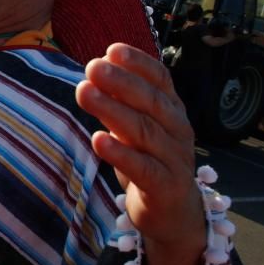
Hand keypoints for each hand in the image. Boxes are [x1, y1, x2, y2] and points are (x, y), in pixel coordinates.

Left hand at [75, 44, 204, 255]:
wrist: (174, 215)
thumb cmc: (150, 162)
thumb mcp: (136, 128)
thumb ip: (120, 102)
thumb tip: (95, 68)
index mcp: (172, 111)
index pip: (161, 80)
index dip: (139, 64)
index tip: (112, 49)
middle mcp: (178, 131)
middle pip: (151, 102)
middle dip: (121, 82)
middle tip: (93, 66)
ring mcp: (175, 160)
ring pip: (145, 132)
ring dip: (113, 110)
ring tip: (85, 93)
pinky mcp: (166, 188)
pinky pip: (143, 168)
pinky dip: (121, 154)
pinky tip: (99, 140)